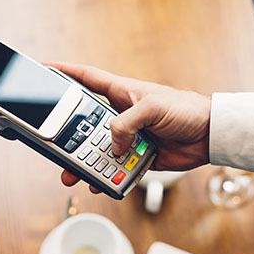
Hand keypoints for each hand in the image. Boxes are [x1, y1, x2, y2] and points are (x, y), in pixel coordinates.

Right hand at [48, 62, 211, 192]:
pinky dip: (108, 177)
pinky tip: (102, 184)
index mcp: (121, 93)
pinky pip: (116, 168)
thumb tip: (112, 145)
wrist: (209, 136)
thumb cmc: (186, 109)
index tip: (44, 70)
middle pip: (83, 124)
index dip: (64, 73)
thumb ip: (126, 123)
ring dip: (85, 163)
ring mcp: (127, 136)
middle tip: (55, 149)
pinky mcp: (136, 156)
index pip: (86, 79)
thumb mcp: (152, 107)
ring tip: (74, 175)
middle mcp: (120, 115)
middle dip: (67, 137)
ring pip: (97, 150)